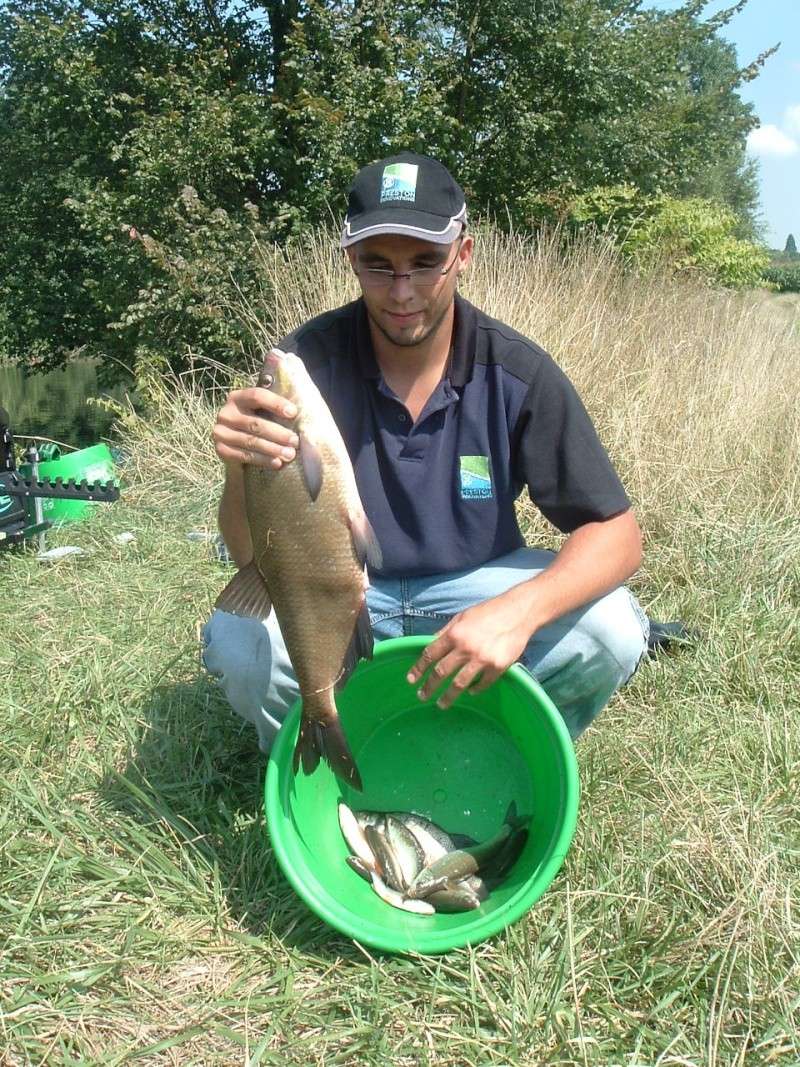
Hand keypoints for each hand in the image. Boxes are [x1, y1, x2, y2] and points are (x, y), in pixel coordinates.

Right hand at [212, 387, 298, 468]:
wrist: (238, 448)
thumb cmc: (259, 425)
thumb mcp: (264, 413)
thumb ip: (276, 409)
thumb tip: (301, 413)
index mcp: (238, 397)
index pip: (257, 396)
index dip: (276, 403)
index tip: (294, 413)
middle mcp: (226, 413)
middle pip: (255, 423)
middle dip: (278, 433)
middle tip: (295, 441)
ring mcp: (220, 432)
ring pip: (251, 441)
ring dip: (273, 449)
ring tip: (289, 454)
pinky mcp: (221, 449)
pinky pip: (244, 456)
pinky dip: (263, 460)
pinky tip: (276, 463)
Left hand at [406, 590, 534, 708]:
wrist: (518, 612)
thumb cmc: (488, 612)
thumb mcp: (462, 617)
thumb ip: (445, 632)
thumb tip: (430, 644)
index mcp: (455, 634)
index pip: (430, 654)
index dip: (419, 669)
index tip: (411, 680)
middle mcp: (466, 647)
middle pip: (442, 672)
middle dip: (429, 687)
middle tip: (422, 696)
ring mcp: (483, 658)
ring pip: (460, 684)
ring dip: (449, 696)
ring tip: (442, 704)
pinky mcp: (498, 666)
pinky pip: (483, 683)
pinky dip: (475, 689)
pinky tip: (470, 691)